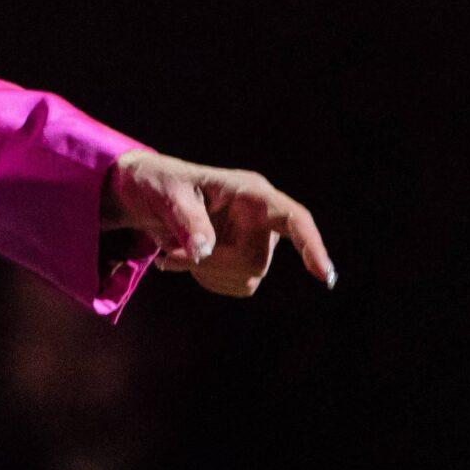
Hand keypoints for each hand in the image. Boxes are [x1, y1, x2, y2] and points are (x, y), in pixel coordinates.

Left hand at [103, 148, 336, 295]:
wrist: (146, 195)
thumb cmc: (159, 184)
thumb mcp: (166, 195)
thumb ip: (186, 220)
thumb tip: (204, 251)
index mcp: (250, 192)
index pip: (292, 218)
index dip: (310, 245)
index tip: (323, 275)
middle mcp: (261, 215)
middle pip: (255, 261)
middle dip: (212, 265)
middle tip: (168, 255)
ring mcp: (256, 238)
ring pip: (248, 277)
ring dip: (206, 273)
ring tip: (173, 253)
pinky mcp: (245, 257)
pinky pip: (237, 284)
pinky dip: (207, 279)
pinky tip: (184, 260)